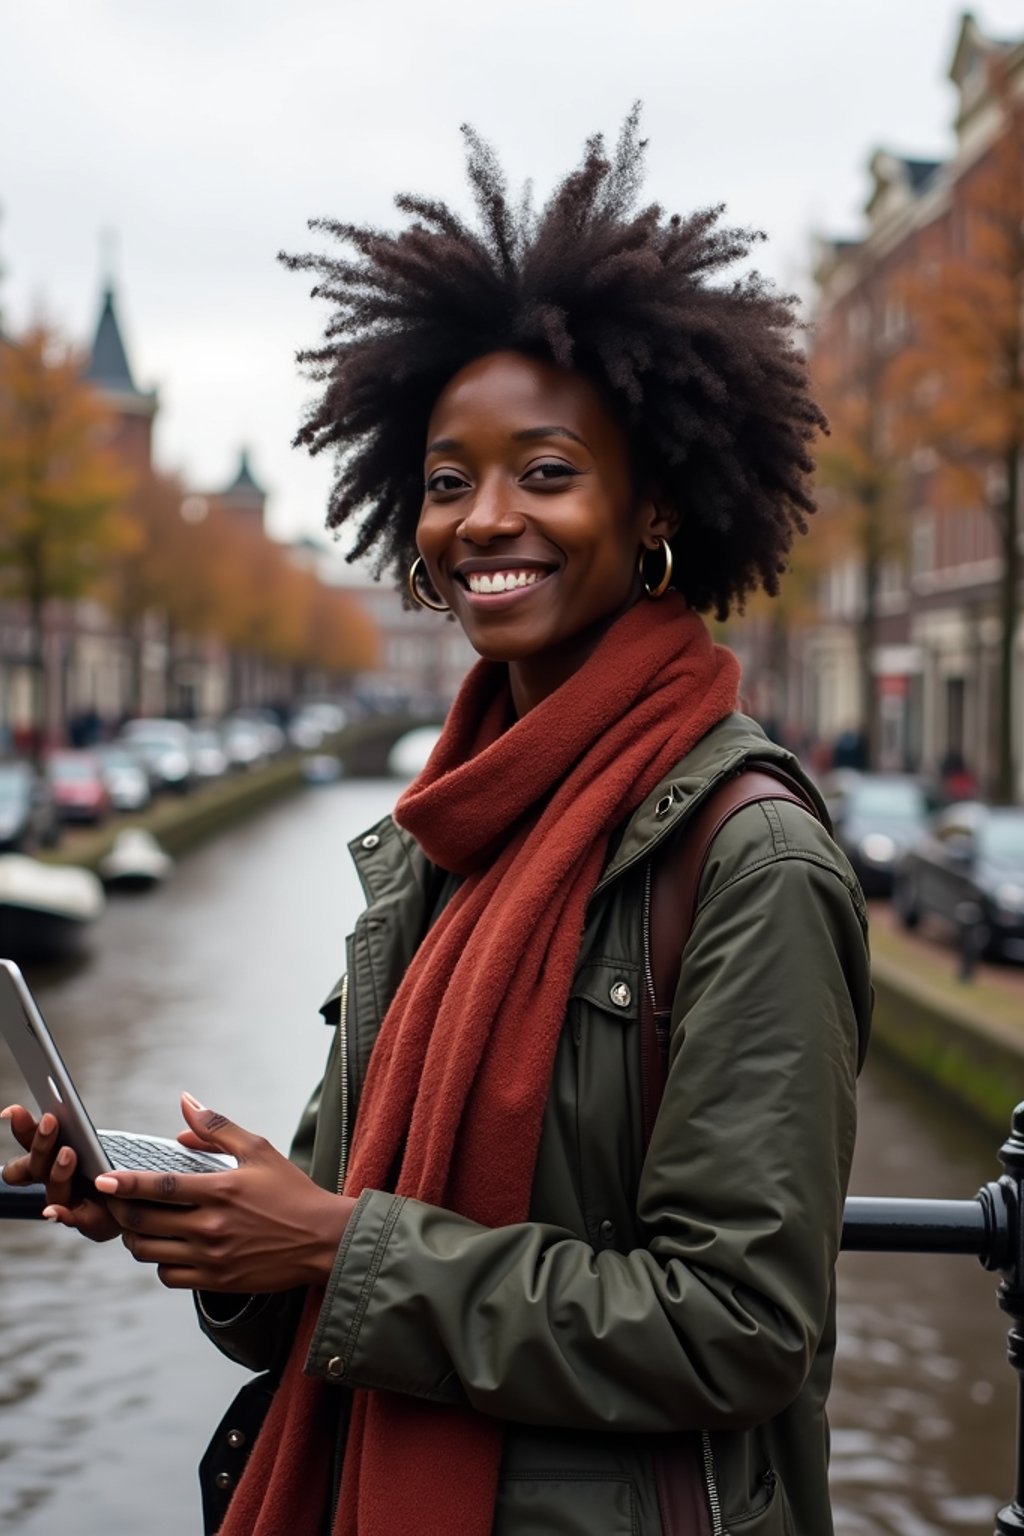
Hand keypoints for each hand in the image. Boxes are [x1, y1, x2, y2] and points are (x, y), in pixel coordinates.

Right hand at [1, 1104, 119, 1241]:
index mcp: (51, 1163)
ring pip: (53, 1191)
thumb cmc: (114, 1164)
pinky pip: (72, 1219)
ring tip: (68, 1153)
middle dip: (40, 1145)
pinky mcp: (91, 1222)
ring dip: (57, 1172)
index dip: (20, 1130)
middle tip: (50, 1122)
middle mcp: (55, 1184)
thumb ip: (72, 1126)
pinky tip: (51, 1212)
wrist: (144, 1200)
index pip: (28, 1145)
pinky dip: (60, 1215)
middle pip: (35, 1168)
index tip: (12, 1111)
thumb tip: (53, 1103)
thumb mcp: (94, 1139)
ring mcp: (71, 1204)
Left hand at [95, 1093, 355, 1291]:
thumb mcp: (259, 1150)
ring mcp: (212, 1258)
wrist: (323, 1239)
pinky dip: (159, 1263)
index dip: (125, 1183)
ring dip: (135, 1238)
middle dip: (121, 1211)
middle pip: (143, 1223)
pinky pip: (169, 1276)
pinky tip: (166, 1247)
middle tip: (114, 1200)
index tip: (102, 1178)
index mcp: (220, 1190)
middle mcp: (211, 1226)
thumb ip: (216, 1128)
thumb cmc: (292, 1191)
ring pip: (149, 1253)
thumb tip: (185, 1102)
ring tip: (138, 1223)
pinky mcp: (217, 1280)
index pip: (159, 1187)